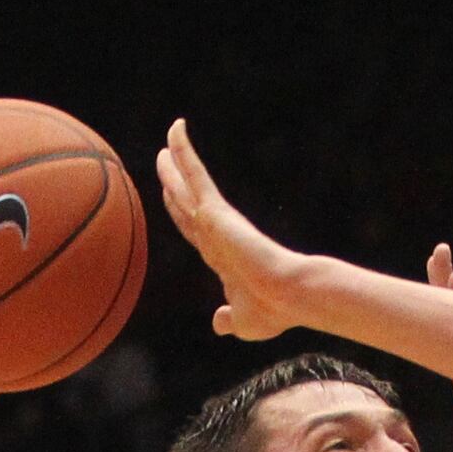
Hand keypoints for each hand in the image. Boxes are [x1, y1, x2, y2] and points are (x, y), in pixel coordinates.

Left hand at [157, 119, 306, 340]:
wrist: (289, 294)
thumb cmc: (272, 311)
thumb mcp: (242, 322)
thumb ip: (227, 319)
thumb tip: (218, 323)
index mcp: (222, 258)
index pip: (194, 231)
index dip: (181, 214)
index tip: (172, 197)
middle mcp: (217, 236)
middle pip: (187, 203)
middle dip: (174, 182)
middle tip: (164, 160)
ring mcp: (215, 221)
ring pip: (187, 183)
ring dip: (176, 160)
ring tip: (169, 137)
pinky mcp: (216, 210)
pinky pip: (194, 174)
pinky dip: (184, 151)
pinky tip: (175, 129)